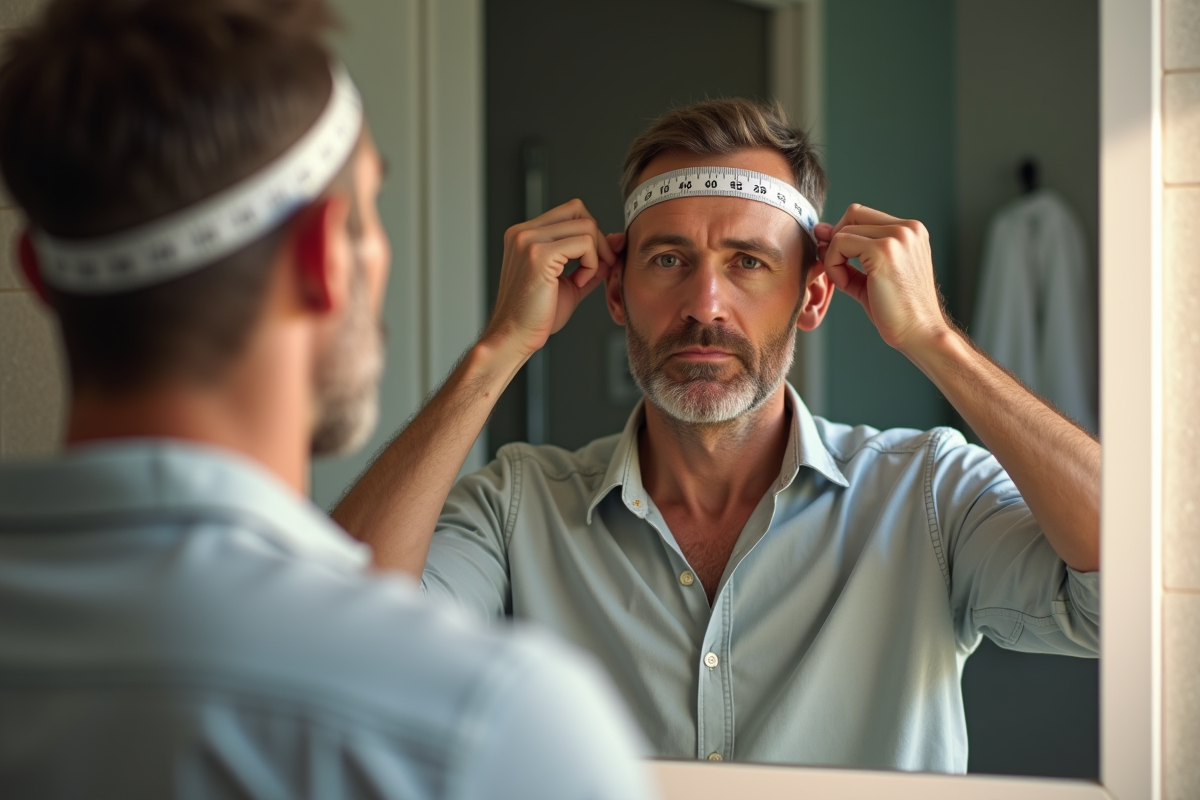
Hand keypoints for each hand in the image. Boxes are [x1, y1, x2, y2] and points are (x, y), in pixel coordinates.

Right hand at [482, 199, 621, 358]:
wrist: (515, 337)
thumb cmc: (536, 317)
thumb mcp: (570, 283)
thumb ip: (590, 262)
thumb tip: (615, 243)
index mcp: (524, 235)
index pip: (570, 212)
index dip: (591, 233)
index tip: (597, 261)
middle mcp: (523, 232)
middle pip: (578, 210)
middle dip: (597, 238)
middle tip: (598, 267)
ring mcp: (528, 240)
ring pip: (585, 226)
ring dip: (595, 254)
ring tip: (583, 280)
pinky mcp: (538, 254)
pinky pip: (584, 244)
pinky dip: (591, 264)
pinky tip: (579, 283)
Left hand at [817, 203, 952, 355]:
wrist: (919, 332)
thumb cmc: (896, 310)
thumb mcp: (870, 275)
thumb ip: (847, 253)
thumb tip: (819, 231)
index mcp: (911, 231)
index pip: (863, 215)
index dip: (843, 233)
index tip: (837, 259)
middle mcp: (908, 228)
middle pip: (853, 213)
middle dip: (836, 239)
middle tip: (836, 268)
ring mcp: (898, 237)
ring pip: (844, 230)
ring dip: (834, 257)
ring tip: (845, 282)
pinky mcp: (884, 250)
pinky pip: (840, 244)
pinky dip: (834, 266)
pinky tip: (846, 285)